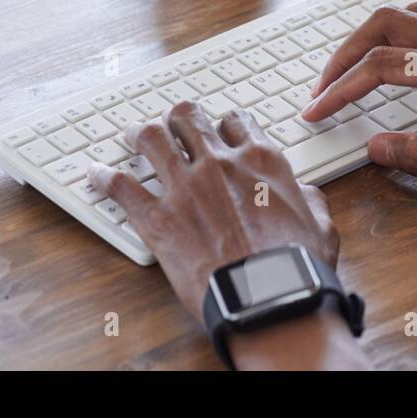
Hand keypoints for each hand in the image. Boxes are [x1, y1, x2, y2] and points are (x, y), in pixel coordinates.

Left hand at [88, 102, 339, 322]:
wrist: (268, 299)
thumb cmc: (296, 268)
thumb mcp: (321, 225)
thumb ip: (310, 199)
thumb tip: (304, 192)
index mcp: (261, 160)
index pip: (236, 121)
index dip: (224, 122)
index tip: (219, 129)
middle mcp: (220, 163)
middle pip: (189, 118)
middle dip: (178, 118)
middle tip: (171, 124)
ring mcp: (185, 187)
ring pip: (152, 138)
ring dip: (140, 132)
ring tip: (132, 133)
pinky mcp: (158, 218)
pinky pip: (122, 187)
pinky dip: (105, 177)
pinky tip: (95, 173)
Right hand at [301, 1, 416, 191]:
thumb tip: (375, 146)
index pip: (383, 65)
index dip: (341, 88)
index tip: (317, 111)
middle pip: (386, 22)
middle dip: (343, 52)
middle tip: (320, 87)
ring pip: (406, 14)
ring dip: (367, 37)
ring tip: (344, 71)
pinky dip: (395, 34)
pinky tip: (389, 62)